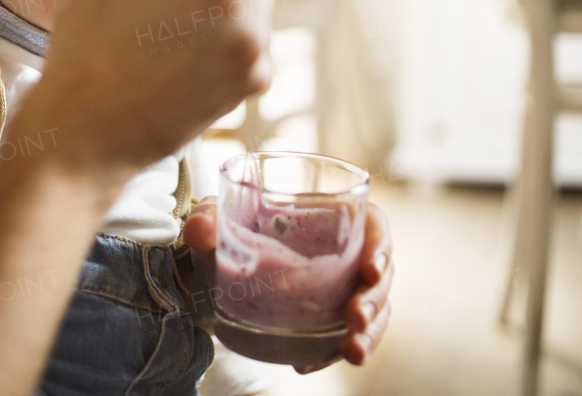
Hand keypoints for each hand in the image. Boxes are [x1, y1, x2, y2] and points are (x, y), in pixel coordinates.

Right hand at [15, 0, 298, 178]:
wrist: (85, 130)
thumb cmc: (96, 41)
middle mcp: (255, 23)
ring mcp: (254, 62)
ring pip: (251, 6)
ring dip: (218, 0)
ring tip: (159, 21)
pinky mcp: (245, 93)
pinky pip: (243, 44)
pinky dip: (217, 37)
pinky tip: (169, 51)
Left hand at [182, 197, 393, 371]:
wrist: (217, 274)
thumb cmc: (230, 233)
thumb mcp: (218, 222)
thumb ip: (208, 220)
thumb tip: (200, 228)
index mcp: (334, 217)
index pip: (374, 226)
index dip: (381, 245)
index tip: (372, 268)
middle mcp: (347, 254)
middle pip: (380, 275)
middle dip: (374, 299)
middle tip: (356, 318)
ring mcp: (343, 290)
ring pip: (374, 312)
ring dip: (369, 334)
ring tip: (352, 351)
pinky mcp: (330, 320)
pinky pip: (344, 338)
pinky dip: (330, 354)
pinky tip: (307, 364)